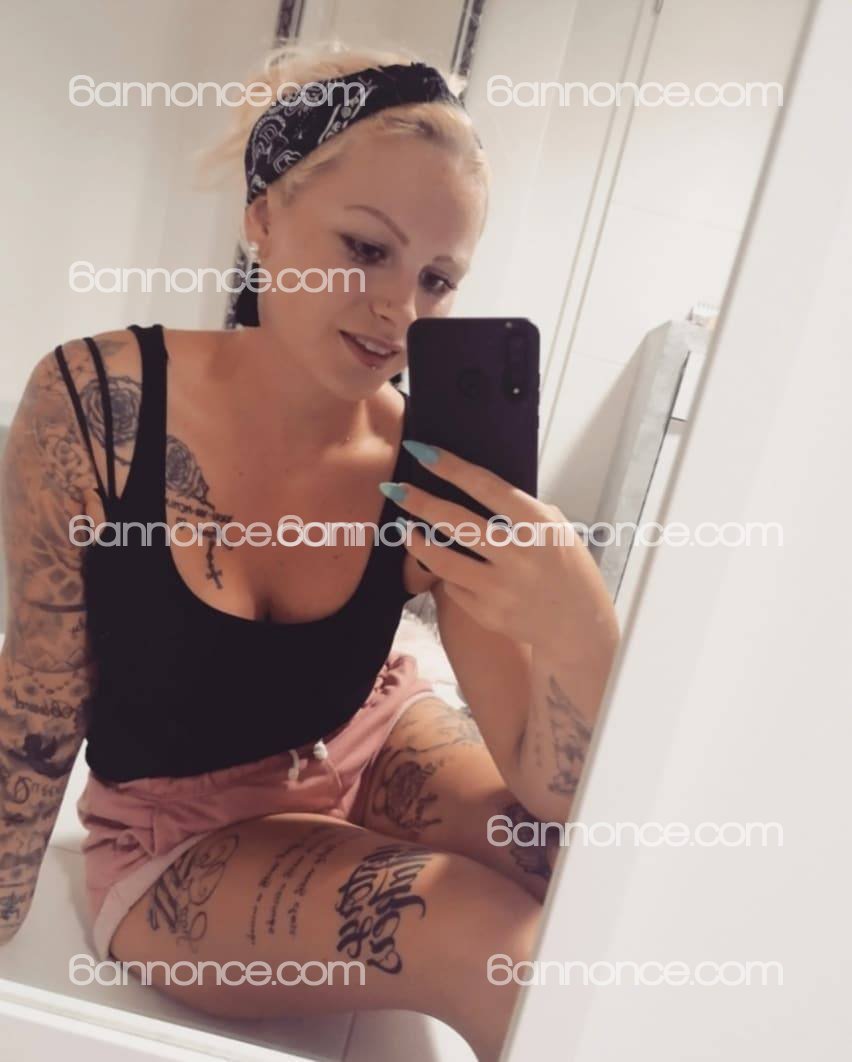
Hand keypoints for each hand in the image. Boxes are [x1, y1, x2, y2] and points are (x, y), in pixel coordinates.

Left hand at [382, 441, 618, 659]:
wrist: (578, 628)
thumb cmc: (567, 569)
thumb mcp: (557, 529)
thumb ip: (521, 509)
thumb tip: (473, 484)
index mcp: (538, 525)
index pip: (485, 486)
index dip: (449, 467)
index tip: (420, 450)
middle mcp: (518, 555)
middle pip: (454, 521)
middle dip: (417, 501)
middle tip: (393, 488)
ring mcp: (500, 587)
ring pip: (440, 559)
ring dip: (416, 540)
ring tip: (406, 529)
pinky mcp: (487, 613)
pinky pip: (452, 586)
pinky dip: (446, 574)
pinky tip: (447, 567)